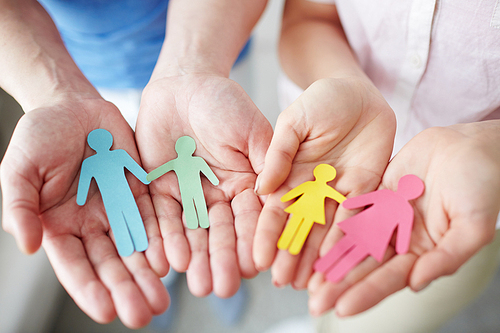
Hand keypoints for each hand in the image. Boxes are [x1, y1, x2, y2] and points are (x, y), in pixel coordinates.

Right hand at [1, 96, 168, 327]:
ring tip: (164, 299)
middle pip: (111, 264)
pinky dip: (163, 239)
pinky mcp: (140, 191)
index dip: (90, 289)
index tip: (107, 311)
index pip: (75, 266)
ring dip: (149, 273)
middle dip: (127, 289)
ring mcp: (119, 209)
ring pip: (136, 248)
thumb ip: (21, 206)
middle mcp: (93, 225)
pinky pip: (154, 217)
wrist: (73, 106)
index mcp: (60, 226)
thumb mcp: (20, 169)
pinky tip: (174, 258)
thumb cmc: (40, 136)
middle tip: (145, 314)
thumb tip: (27, 245)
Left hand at [135, 74, 272, 296]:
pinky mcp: (160, 190)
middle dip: (222, 259)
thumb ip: (266, 163)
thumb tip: (278, 200)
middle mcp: (219, 196)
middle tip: (222, 288)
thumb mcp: (252, 130)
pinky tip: (166, 261)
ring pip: (192, 232)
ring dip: (194, 258)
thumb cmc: (225, 102)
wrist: (184, 85)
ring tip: (196, 284)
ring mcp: (189, 195)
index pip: (252, 218)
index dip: (254, 241)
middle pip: (221, 233)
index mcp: (247, 184)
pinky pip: (160, 217)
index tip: (256, 266)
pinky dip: (163, 238)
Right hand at [253, 77, 395, 288]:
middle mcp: (311, 190)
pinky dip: (350, 238)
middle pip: (299, 228)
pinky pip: (358, 217)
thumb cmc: (321, 100)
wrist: (358, 92)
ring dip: (318, 256)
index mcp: (288, 175)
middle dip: (290, 254)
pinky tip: (342, 259)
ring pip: (326, 230)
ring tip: (311, 283)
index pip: (274, 210)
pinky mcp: (365, 190)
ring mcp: (338, 193)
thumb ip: (279, 152)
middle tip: (283, 282)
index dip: (266, 234)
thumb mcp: (294, 121)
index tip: (258, 258)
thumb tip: (262, 187)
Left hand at [308, 122, 499, 316]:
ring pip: (354, 241)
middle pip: (365, 265)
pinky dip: (334, 224)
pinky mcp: (377, 195)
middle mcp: (401, 238)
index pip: (390, 278)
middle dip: (340, 283)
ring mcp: (387, 217)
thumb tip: (416, 284)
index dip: (366, 293)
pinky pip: (352, 211)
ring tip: (307, 275)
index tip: (341, 308)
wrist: (471, 146)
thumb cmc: (483, 185)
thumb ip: (448, 256)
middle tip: (314, 301)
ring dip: (331, 258)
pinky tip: (314, 235)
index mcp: (424, 252)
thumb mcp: (474, 225)